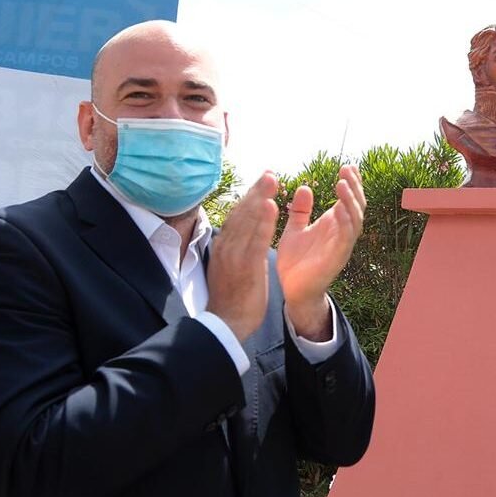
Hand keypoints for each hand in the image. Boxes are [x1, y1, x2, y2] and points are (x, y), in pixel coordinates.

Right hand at [206, 172, 279, 340]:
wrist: (225, 323)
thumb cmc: (230, 298)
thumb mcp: (228, 267)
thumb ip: (234, 249)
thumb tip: (239, 235)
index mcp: (224, 246)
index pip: (237, 216)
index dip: (250, 198)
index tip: (262, 183)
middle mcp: (227, 246)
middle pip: (242, 212)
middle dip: (256, 191)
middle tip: (270, 173)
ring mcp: (235, 255)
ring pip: (248, 220)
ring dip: (260, 198)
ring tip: (272, 179)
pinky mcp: (246, 265)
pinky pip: (256, 239)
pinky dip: (263, 221)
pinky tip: (271, 206)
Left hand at [277, 165, 365, 338]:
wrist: (292, 291)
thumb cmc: (296, 262)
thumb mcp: (295, 229)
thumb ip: (301, 210)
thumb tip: (306, 187)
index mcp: (333, 224)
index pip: (348, 199)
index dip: (351, 183)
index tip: (348, 166)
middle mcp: (341, 232)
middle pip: (357, 205)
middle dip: (354, 186)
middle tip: (347, 169)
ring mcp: (342, 245)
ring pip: (355, 218)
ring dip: (351, 200)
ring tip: (342, 183)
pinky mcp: (337, 257)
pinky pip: (346, 237)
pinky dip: (346, 221)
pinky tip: (339, 208)